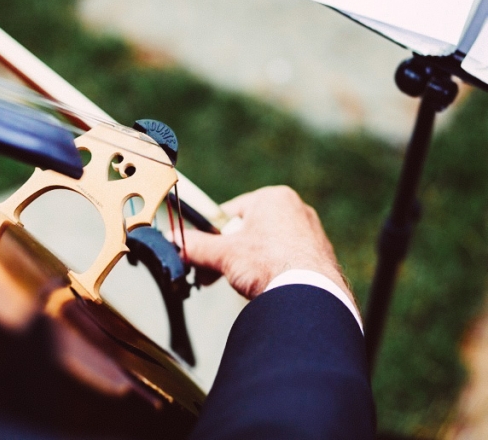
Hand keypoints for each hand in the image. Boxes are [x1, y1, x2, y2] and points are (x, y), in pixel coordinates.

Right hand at [182, 186, 355, 306]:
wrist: (309, 295)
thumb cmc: (268, 264)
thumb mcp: (222, 253)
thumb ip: (196, 246)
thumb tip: (175, 242)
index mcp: (273, 198)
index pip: (230, 212)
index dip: (213, 235)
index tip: (204, 252)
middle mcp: (296, 210)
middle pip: (248, 231)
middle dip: (230, 255)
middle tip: (214, 274)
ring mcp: (312, 234)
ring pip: (266, 248)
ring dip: (249, 265)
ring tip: (244, 284)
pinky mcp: (320, 258)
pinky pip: (285, 261)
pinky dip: (272, 273)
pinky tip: (266, 288)